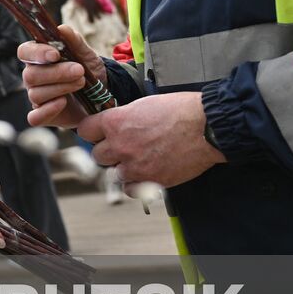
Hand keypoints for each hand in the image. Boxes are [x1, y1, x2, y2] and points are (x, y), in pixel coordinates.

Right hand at [18, 25, 107, 128]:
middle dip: (56, 73)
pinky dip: (47, 110)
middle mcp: (33, 77)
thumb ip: (75, 42)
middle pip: (30, 75)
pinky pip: (35, 117)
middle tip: (79, 71)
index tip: (55, 54)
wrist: (101, 95)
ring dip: (60, 88)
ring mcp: (36, 97)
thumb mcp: (86, 55)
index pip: (24, 52)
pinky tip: (63, 103)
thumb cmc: (88, 71)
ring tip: (81, 83)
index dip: (36, 53)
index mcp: (38, 58)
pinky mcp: (43, 116)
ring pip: (36, 94)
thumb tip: (62, 29)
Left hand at [77, 92, 224, 189]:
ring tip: (140, 159)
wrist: (207, 127)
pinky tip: (144, 174)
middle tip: (123, 147)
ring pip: (114, 173)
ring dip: (123, 167)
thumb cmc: (181, 110)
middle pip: (98, 155)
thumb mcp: (144, 104)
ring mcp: (134, 166)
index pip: (85, 130)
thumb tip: (115, 124)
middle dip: (109, 151)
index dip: (93, 131)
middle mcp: (120, 145)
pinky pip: (129, 189)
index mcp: (115, 122)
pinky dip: (135, 184)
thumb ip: (124, 117)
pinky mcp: (150, 181)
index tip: (99, 133)